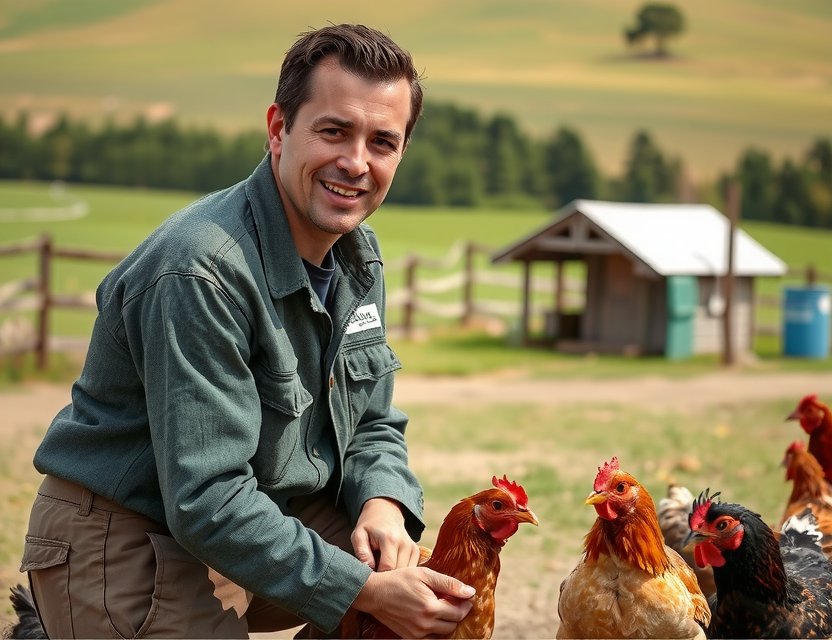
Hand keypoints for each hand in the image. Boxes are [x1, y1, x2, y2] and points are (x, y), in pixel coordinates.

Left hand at [352, 497, 420, 570]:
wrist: (385, 512)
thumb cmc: (369, 526)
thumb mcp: (358, 535)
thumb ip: (362, 552)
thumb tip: (369, 569)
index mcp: (390, 538)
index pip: (387, 567)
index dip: (378, 575)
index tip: (370, 575)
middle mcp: (405, 543)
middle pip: (398, 572)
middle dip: (385, 577)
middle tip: (374, 572)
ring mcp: (413, 547)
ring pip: (405, 573)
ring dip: (393, 575)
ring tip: (381, 567)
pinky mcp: (416, 551)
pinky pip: (410, 570)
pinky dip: (400, 571)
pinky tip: (390, 565)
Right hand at [352, 567, 475, 637]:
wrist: (375, 593)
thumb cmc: (399, 580)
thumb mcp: (425, 575)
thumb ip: (449, 584)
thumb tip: (470, 592)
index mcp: (430, 608)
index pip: (458, 612)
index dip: (465, 604)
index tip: (466, 596)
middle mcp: (424, 624)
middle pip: (452, 625)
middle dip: (457, 613)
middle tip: (453, 600)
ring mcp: (416, 634)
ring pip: (443, 633)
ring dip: (446, 621)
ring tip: (441, 606)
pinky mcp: (410, 637)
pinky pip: (431, 638)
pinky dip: (435, 629)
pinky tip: (431, 616)